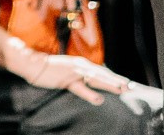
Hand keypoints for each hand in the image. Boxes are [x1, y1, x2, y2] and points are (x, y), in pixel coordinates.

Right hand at [4, 38, 131, 105]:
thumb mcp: (68, 71)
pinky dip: (90, 94)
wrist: (32, 64)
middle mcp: (81, 65)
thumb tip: (90, 81)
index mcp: (81, 63)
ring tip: (121, 89)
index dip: (114, 77)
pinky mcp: (66, 79)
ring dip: (109, 83)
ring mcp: (74, 72)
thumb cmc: (50, 69)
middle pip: (102, 74)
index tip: (126, 83)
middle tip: (130, 86)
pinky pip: (80, 88)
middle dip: (117, 80)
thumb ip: (80, 75)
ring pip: (96, 79)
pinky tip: (99, 99)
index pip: (101, 71)